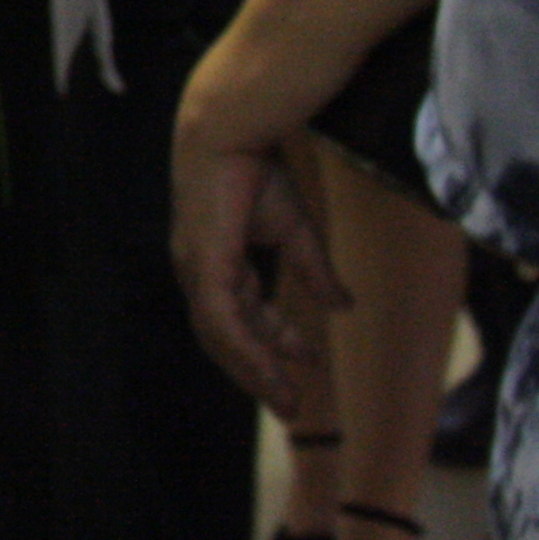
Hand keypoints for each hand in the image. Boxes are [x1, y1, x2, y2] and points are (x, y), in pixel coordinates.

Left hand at [169, 129, 342, 413]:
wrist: (230, 134)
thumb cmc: (254, 173)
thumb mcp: (293, 230)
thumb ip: (312, 269)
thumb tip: (342, 306)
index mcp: (216, 262)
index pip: (241, 316)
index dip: (272, 341)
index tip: (306, 361)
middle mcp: (199, 272)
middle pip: (226, 337)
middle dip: (259, 371)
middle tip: (290, 405)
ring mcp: (196, 270)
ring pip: (222, 338)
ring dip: (255, 372)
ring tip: (286, 402)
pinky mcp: (203, 266)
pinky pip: (223, 321)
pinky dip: (247, 350)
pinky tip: (272, 370)